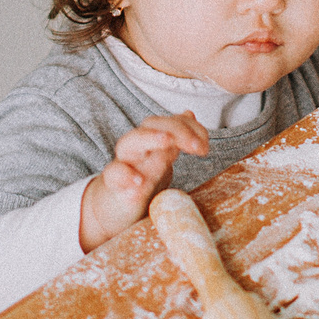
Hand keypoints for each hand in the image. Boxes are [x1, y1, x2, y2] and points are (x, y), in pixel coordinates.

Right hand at [79, 110, 208, 251]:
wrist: (113, 204)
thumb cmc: (141, 177)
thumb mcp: (161, 157)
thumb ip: (175, 137)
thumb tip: (190, 114)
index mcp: (152, 141)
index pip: (170, 123)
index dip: (190, 128)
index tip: (205, 147)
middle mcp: (138, 148)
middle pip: (150, 126)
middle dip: (175, 129)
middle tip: (195, 145)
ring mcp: (125, 164)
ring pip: (129, 143)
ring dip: (149, 139)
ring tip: (167, 142)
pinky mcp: (114, 185)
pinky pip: (114, 174)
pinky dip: (125, 176)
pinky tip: (138, 184)